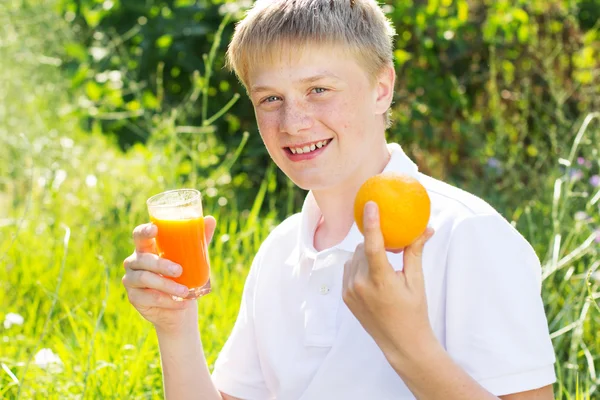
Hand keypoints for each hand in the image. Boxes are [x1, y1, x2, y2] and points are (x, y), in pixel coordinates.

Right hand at [122, 216, 216, 334]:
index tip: (155, 229)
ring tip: (185, 292)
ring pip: (145, 278)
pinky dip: (167, 301)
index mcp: (147, 247)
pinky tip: (181, 303)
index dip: (144, 231)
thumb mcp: (193, 257)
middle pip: (144, 259)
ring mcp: (131, 279)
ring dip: (166, 286)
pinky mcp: (134, 297)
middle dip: (161, 265)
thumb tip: (210, 219)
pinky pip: (149, 297)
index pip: (139, 235)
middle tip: (179, 271)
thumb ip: (200, 239)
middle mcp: (135, 261)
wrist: (179, 308)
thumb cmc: (184, 276)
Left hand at [342, 201, 434, 361]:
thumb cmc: (414, 311)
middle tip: (394, 248)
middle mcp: (360, 285)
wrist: (401, 343)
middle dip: (377, 243)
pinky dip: (360, 265)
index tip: (370, 204)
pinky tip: (374, 274)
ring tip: (385, 265)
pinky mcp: (345, 295)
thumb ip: (414, 251)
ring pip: (355, 257)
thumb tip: (425, 227)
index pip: (373, 246)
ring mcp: (349, 291)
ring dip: (368, 254)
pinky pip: (349, 269)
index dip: (371, 223)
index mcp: (380, 281)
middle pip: (364, 248)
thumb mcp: (416, 281)